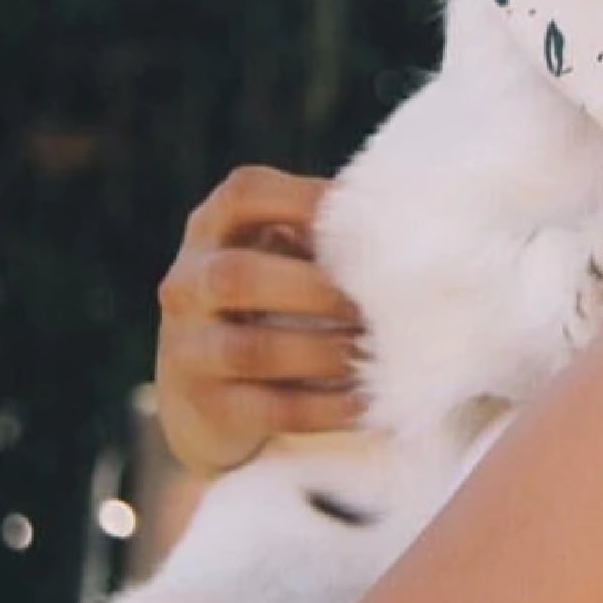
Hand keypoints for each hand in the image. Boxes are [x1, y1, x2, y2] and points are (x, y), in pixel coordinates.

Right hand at [155, 166, 364, 476]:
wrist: (204, 396)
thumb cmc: (273, 298)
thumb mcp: (282, 254)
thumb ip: (327, 235)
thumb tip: (415, 220)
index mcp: (213, 229)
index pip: (244, 194)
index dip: (305, 198)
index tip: (368, 216)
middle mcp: (188, 283)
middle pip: (236, 276)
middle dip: (317, 289)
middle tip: (378, 303)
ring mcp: (186, 348)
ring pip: (250, 349)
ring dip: (325, 352)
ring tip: (379, 353)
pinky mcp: (205, 407)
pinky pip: (268, 408)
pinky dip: (325, 407)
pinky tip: (368, 402)